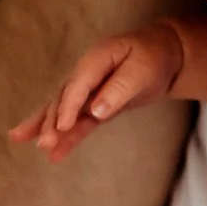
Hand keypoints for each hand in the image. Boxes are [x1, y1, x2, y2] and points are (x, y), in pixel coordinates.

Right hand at [8, 19, 186, 162]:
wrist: (164, 54)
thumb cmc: (154, 57)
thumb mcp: (142, 70)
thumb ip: (119, 89)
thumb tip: (96, 111)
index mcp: (97, 57)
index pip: (78, 83)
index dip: (69, 105)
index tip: (62, 126)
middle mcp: (86, 72)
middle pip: (65, 97)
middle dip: (53, 120)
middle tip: (45, 143)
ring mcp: (88, 88)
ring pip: (65, 109)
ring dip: (52, 129)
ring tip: (42, 148)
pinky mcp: (94, 104)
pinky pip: (77, 120)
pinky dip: (65, 134)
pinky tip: (52, 151)